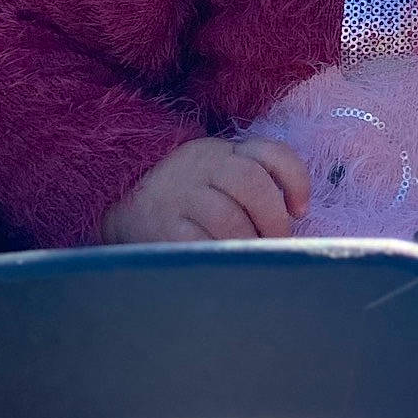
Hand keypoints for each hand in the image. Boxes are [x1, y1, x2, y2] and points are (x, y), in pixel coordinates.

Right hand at [101, 137, 311, 243]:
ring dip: (250, 245)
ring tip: (252, 260)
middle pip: (252, 184)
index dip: (295, 179)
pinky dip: (220, 257)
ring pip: (228, 218)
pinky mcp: (159, 226)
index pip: (269, 152)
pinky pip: (198, 244)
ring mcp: (178, 195)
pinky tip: (226, 267)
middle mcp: (200, 165)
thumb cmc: (182, 197)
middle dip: (273, 219)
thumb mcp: (214, 176)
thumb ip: (248, 185)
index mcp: (220, 151)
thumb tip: (294, 220)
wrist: (117, 201)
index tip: (300, 209)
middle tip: (276, 244)